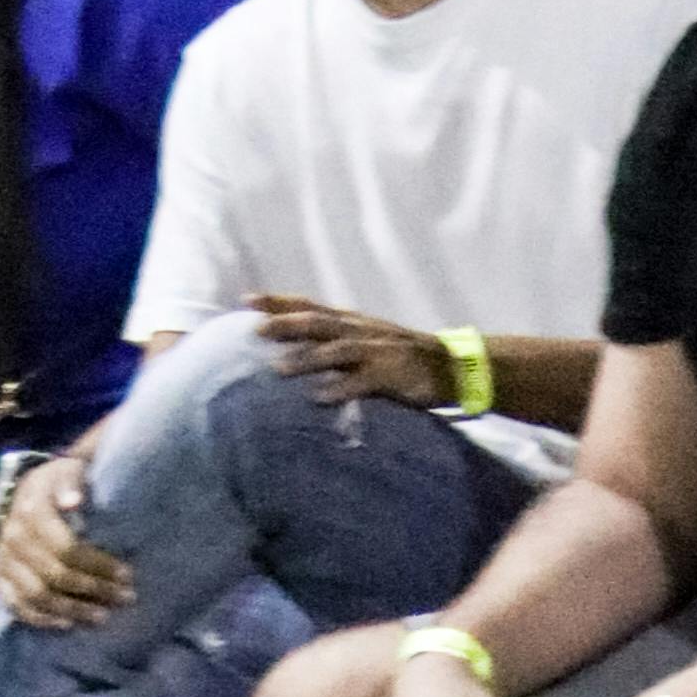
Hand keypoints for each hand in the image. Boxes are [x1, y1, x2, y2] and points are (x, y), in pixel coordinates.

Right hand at [0, 443, 134, 628]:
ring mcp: (2, 558)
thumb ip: (71, 481)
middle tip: (124, 598)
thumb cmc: (57, 484)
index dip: (99, 565)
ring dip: (73, 610)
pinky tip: (67, 623)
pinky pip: (16, 606)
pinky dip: (42, 619)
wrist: (29, 491)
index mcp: (31, 509)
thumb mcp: (67, 471)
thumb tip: (74, 500)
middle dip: (94, 590)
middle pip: (56, 575)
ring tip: (102, 616)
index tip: (127, 575)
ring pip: (38, 596)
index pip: (67, 548)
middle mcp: (12, 535)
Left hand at [256, 294, 457, 413]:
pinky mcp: (389, 376)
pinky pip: (361, 383)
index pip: (308, 305)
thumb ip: (334, 342)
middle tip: (253, 330)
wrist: (451, 365)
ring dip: (305, 359)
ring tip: (277, 369)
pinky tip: (319, 398)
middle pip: (315, 322)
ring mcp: (374, 352)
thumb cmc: (400, 355)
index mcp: (350, 321)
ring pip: (334, 351)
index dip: (277, 301)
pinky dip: (340, 389)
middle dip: (284, 325)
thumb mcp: (366, 340)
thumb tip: (294, 348)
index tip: (245, 298)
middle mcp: (358, 330)